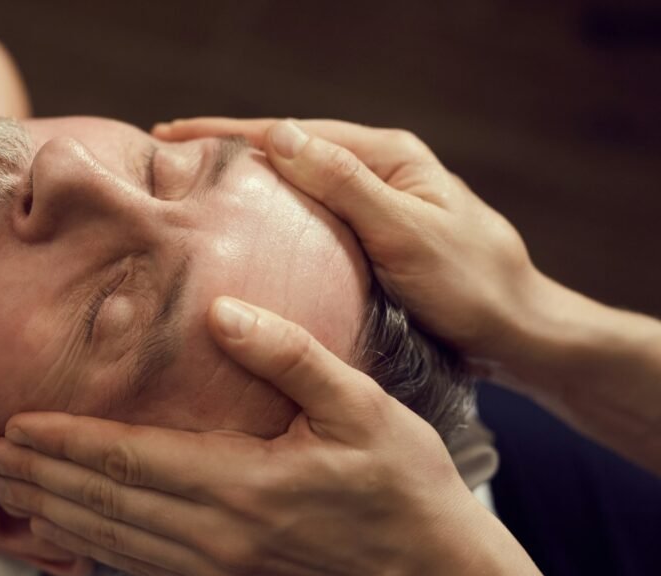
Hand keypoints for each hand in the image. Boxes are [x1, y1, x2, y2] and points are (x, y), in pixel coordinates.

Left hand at [0, 296, 486, 575]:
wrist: (433, 573)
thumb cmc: (404, 483)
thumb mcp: (361, 406)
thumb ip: (289, 355)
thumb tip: (222, 313)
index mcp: (246, 486)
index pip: (133, 459)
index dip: (68, 440)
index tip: (15, 421)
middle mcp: (220, 535)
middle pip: (106, 502)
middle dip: (38, 476)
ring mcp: (218, 569)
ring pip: (111, 539)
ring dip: (50, 512)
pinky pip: (138, 565)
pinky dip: (88, 545)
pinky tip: (61, 531)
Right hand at [156, 117, 547, 368]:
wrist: (516, 334)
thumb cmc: (472, 284)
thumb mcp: (406, 232)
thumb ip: (346, 183)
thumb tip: (281, 135)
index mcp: (387, 157)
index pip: (294, 134)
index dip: (229, 132)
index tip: (171, 134)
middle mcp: (377, 174)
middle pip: (290, 154)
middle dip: (229, 154)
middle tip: (168, 163)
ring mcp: (372, 210)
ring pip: (296, 191)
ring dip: (247, 189)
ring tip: (192, 196)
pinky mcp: (370, 244)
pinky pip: (309, 226)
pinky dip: (272, 226)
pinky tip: (243, 240)